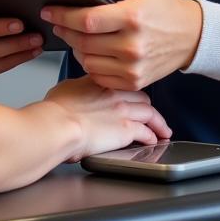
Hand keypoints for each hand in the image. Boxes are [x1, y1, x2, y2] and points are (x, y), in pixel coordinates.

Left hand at [39, 0, 203, 89]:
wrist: (192, 36)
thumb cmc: (165, 5)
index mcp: (133, 17)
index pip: (87, 20)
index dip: (63, 15)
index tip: (49, 10)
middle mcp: (132, 46)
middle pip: (83, 42)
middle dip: (65, 29)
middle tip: (57, 21)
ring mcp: (133, 68)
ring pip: (87, 60)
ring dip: (76, 47)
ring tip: (75, 34)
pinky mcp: (134, 82)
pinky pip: (99, 76)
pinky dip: (89, 63)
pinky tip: (91, 50)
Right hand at [44, 76, 170, 160]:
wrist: (60, 125)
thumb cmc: (57, 110)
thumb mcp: (66, 88)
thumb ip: (79, 87)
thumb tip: (79, 91)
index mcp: (101, 80)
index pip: (124, 81)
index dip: (131, 90)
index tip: (134, 96)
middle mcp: (115, 92)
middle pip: (141, 95)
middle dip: (148, 105)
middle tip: (152, 113)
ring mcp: (123, 110)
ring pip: (150, 112)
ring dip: (158, 122)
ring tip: (162, 129)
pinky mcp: (126, 130)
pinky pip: (147, 131)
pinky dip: (152, 135)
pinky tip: (153, 140)